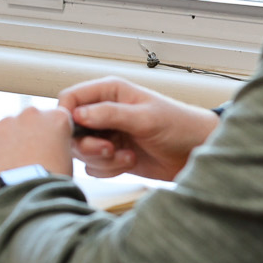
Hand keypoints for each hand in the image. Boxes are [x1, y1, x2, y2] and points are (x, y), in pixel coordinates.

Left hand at [0, 106, 75, 203]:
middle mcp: (31, 114)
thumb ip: (55, 147)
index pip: (54, 120)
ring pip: (5, 132)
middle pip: (28, 123)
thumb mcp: (66, 163)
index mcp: (57, 119)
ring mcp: (5, 123)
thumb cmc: (49, 187)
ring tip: (10, 171)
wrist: (24, 198)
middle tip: (26, 163)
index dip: (49, 138)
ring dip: (7, 146)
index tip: (46, 152)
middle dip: (26, 139)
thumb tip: (44, 152)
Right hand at [58, 76, 219, 180]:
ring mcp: (107, 135)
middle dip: (88, 145)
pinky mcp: (112, 155)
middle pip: (71, 130)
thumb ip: (110, 114)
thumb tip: (78, 115)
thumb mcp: (145, 117)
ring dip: (101, 159)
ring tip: (126, 156)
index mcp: (109, 92)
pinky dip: (109, 169)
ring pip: (82, 151)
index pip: (70, 98)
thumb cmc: (178, 125)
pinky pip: (94, 166)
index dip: (66, 116)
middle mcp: (103, 112)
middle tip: (109, 149)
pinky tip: (130, 162)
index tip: (76, 133)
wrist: (196, 152)